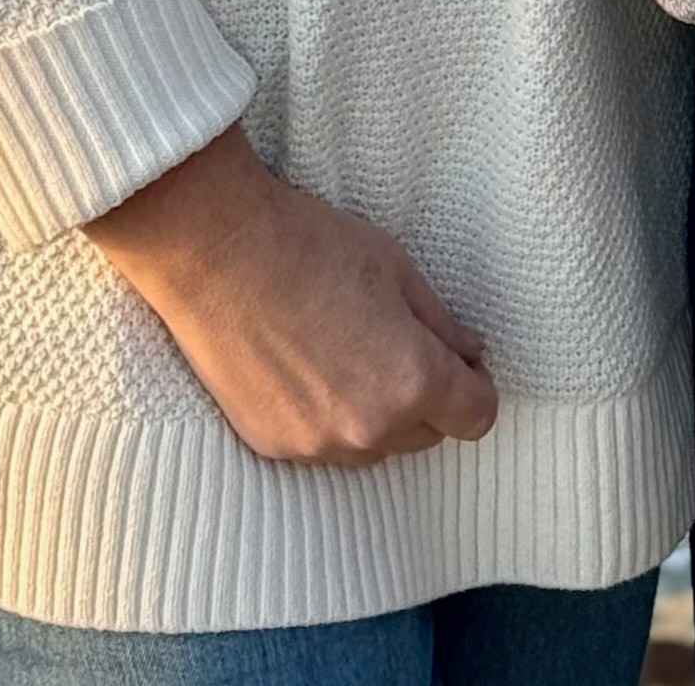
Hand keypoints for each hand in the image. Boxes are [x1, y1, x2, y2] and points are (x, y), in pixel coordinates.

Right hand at [87, 126, 499, 467]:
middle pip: (427, 435)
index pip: (476, 417)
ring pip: (375, 446)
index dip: (475, 385)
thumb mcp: (398, 268)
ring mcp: (317, 446)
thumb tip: (470, 353)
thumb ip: (442, 324)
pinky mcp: (273, 446)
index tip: (461, 360)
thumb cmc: (312, 246)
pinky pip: (325, 445)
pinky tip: (309, 367)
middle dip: (428, 397)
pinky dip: (330, 417)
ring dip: (378, 414)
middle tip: (400, 343)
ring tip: (350, 353)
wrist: (218, 253)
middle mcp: (368, 430)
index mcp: (412, 382)